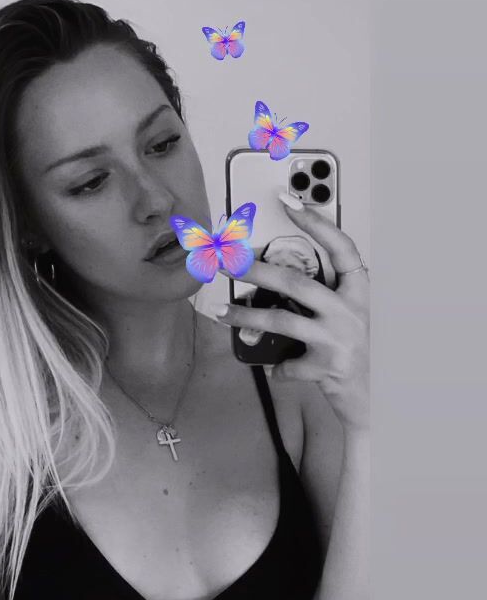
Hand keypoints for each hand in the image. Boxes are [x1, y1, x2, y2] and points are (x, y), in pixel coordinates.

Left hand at [216, 194, 369, 434]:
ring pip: (281, 320)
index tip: (288, 200)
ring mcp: (340, 338)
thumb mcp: (346, 316)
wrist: (376, 399)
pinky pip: (287, 364)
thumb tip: (273, 274)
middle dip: (255, 270)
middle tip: (227, 263)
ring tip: (223, 313)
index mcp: (358, 291)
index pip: (341, 247)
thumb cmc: (355, 350)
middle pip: (296, 281)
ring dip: (247, 317)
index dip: (316, 222)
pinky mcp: (328, 367)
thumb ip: (322, 296)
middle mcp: (352, 311)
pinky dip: (276, 368)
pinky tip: (273, 369)